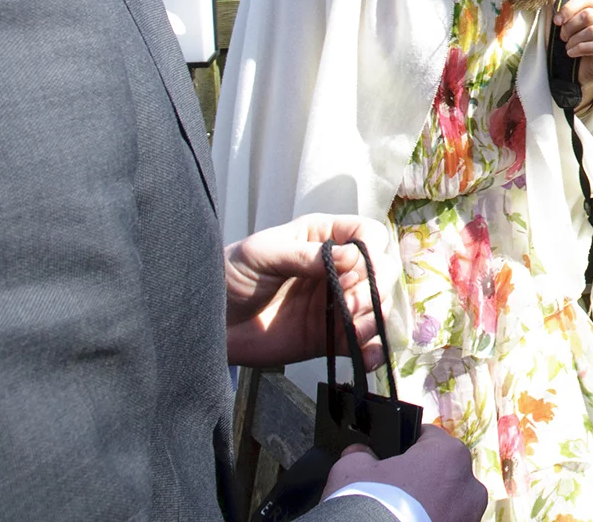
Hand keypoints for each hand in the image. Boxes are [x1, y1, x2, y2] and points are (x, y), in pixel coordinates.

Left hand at [224, 215, 390, 369]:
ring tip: (351, 328)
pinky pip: (363, 344)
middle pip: (383, 271)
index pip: (368, 234)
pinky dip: (372, 351)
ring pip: (378, 306)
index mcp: (324, 238)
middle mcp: (339, 269)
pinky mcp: (332, 338)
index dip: (370, 250)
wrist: (209, 324)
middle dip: (374, 287)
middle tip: (347, 304)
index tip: (351, 269)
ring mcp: (338, 304)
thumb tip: (351, 258)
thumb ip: (305, 255)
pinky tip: (367, 358)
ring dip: (374, 317)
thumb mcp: (263, 253)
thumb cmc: (232, 275)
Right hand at [324, 426, 486, 521]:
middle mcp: (469, 483)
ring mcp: (470, 514)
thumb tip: (359, 453)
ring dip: (428, 503)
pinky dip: (432, 520)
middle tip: (392, 492)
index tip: (391, 459)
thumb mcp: (351, 471)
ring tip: (399, 514)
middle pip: (440, 471)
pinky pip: (447, 520)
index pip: (428, 438)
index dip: (405, 447)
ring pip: (447, 500)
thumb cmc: (371, 506)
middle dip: (419, 479)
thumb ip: (358, 454)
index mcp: (449, 453)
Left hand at [554, 0, 592, 113]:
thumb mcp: (556, 19)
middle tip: (562, 38)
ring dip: (574, 41)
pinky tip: (572, 54)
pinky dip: (581, 49)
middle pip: (589, 15)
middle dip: (570, 28)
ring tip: (567, 48)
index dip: (570, 8)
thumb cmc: (563, 44)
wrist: (566, 73)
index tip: (556, 21)